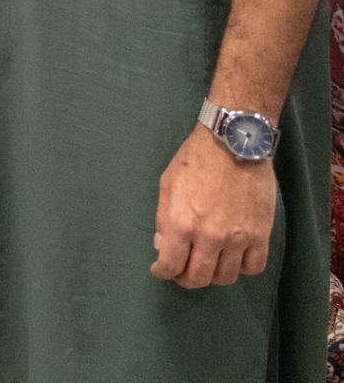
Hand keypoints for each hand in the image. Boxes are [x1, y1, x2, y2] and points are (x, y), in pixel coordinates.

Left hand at [150, 125, 275, 288]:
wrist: (234, 144)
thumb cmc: (195, 160)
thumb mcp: (167, 185)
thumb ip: (163, 219)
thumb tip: (163, 245)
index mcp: (182, 222)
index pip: (170, 264)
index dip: (162, 272)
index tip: (160, 269)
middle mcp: (210, 236)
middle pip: (198, 277)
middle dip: (185, 278)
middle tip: (182, 271)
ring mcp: (239, 237)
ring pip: (226, 277)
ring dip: (213, 276)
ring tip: (206, 264)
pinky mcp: (262, 234)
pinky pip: (253, 267)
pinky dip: (241, 269)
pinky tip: (232, 259)